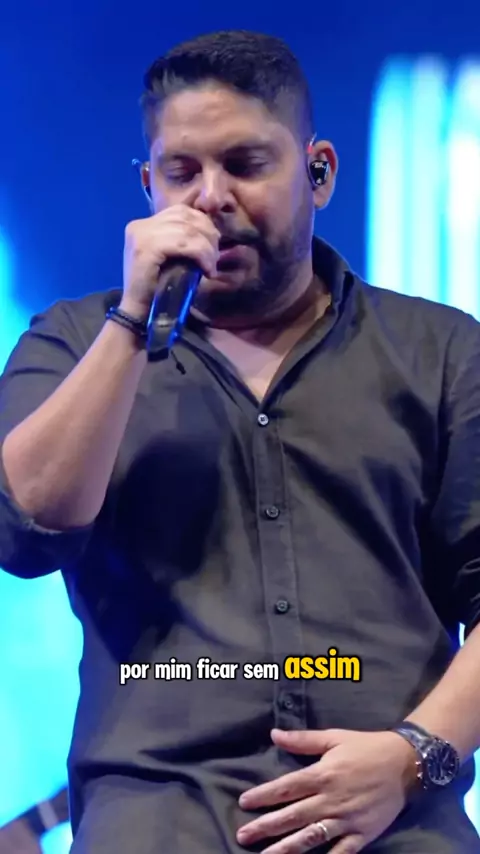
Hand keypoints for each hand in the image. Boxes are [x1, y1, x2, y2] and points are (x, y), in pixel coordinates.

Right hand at [122, 204, 220, 318]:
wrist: (138, 313)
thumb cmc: (158, 289)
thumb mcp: (172, 258)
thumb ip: (182, 241)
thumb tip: (212, 231)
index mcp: (144, 225)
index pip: (180, 211)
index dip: (203, 223)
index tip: (214, 244)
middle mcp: (140, 225)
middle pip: (185, 216)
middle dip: (208, 235)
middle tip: (215, 257)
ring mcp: (141, 235)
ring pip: (187, 230)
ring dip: (207, 248)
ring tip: (211, 266)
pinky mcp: (146, 249)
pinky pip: (183, 244)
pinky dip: (201, 256)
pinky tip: (207, 270)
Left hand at [236, 728, 418, 853]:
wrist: (405, 764)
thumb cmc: (365, 747)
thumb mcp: (334, 737)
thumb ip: (303, 740)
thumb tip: (274, 735)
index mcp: (322, 773)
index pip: (286, 787)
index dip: (263, 795)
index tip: (244, 803)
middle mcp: (331, 799)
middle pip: (293, 815)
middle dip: (266, 827)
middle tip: (242, 836)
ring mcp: (346, 820)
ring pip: (311, 837)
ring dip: (286, 848)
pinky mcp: (361, 835)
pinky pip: (341, 853)